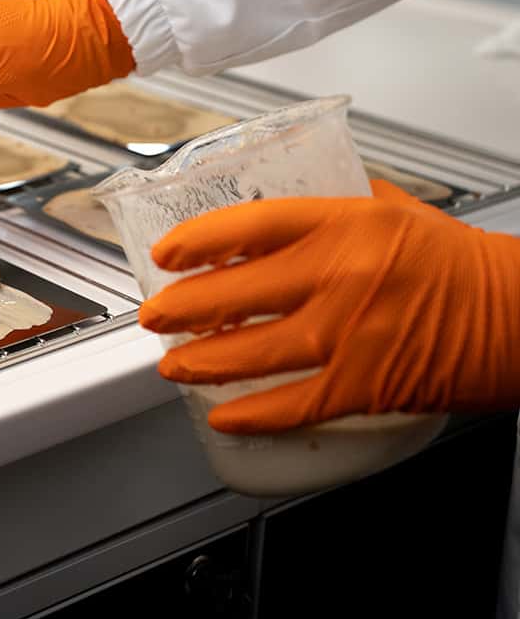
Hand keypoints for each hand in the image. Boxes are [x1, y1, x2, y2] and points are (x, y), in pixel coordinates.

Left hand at [139, 181, 519, 434]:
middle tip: (154, 316)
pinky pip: (291, 405)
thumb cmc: (464, 263)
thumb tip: (286, 206)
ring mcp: (348, 334)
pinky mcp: (363, 384)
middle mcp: (340, 275)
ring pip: (251, 353)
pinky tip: (221, 414)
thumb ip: (338, 204)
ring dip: (200, 362)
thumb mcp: (398, 211)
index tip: (166, 253)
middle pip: (235, 293)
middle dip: (181, 309)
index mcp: (346, 224)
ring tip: (172, 364)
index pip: (249, 224)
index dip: (197, 240)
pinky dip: (251, 415)